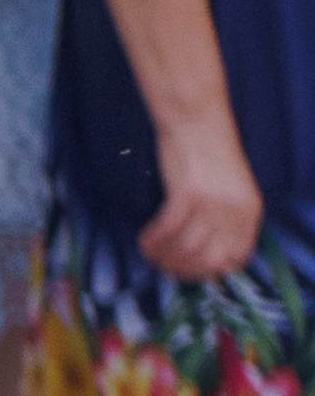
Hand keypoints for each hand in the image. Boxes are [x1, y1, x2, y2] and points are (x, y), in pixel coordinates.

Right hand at [150, 115, 267, 279]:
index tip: (187, 270)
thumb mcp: (230, 192)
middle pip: (207, 260)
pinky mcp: (188, 193)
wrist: (197, 123)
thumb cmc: (209, 156)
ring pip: (185, 248)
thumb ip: (225, 221)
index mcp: (250, 212)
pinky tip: (144, 239)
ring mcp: (213, 203)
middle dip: (181, 269)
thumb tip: (202, 253)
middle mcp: (235, 211)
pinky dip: (153, 239)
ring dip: (163, 256)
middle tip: (162, 265)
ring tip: (150, 252)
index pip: (235, 260)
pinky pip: (167, 229)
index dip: (208, 272)